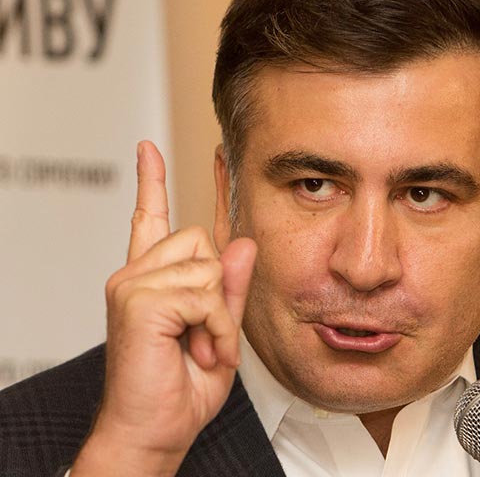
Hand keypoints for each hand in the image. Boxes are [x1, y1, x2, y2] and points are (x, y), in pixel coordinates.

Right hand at [72, 142, 256, 476]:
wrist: (155, 432)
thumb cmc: (181, 388)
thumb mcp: (221, 332)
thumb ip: (231, 289)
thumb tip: (244, 244)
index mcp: (153, 280)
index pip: (151, 218)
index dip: (152, 181)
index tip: (147, 148)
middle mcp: (137, 274)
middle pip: (200, 237)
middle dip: (218, 289)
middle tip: (206, 335)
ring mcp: (133, 284)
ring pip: (206, 265)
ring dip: (219, 316)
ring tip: (202, 347)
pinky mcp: (139, 299)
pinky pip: (204, 293)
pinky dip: (216, 328)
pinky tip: (199, 350)